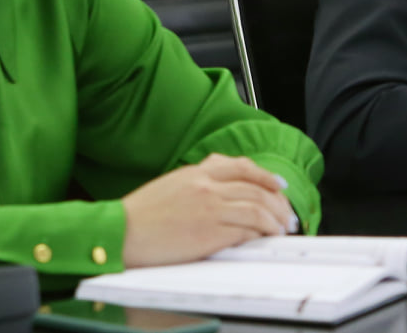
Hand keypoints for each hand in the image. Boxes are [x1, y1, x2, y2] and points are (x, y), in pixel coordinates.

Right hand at [121, 153, 294, 267]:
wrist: (121, 232)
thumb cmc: (140, 213)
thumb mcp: (172, 183)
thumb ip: (199, 178)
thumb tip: (223, 182)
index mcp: (198, 173)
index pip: (243, 168)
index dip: (267, 177)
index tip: (279, 187)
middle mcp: (207, 187)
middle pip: (257, 189)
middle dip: (278, 203)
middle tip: (286, 214)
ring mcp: (210, 209)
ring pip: (257, 209)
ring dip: (274, 220)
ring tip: (280, 229)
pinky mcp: (209, 233)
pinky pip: (245, 231)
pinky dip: (259, 234)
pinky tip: (263, 239)